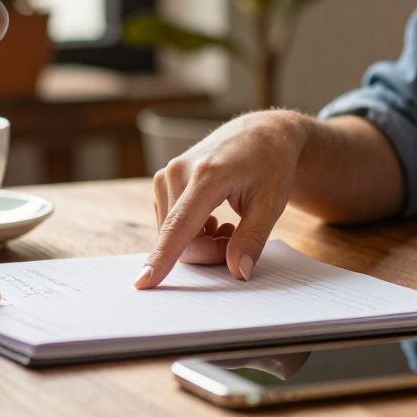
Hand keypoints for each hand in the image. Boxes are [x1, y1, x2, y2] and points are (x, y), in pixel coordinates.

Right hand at [134, 110, 310, 289]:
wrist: (261, 133)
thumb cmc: (270, 164)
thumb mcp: (272, 202)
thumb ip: (252, 239)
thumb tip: (237, 272)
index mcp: (207, 176)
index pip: (179, 226)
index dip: (162, 258)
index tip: (143, 282)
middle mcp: (177, 173)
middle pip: (179, 240)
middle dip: (207, 252)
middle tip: (235, 239)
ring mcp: (166, 175)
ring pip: (172, 236)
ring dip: (200, 242)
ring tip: (226, 226)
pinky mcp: (162, 180)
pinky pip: (170, 224)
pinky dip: (191, 232)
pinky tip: (212, 219)